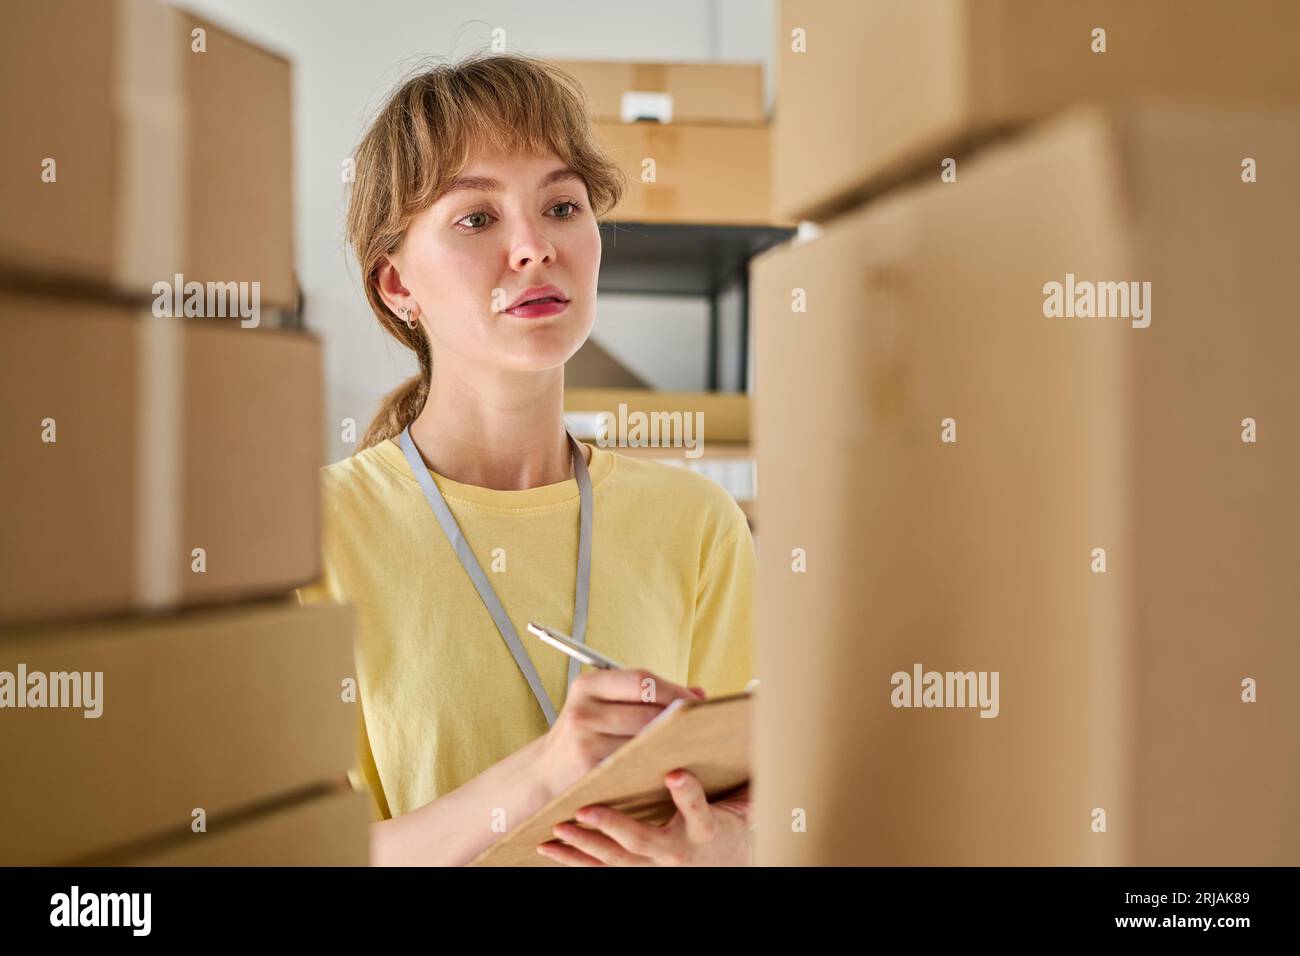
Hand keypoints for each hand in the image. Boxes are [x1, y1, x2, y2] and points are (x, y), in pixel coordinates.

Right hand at [532, 668, 704, 799]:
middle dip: (679, 718)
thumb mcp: (604, 705)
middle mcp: (583, 711)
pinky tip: (671, 763)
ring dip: (673, 742)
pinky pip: (637, 764)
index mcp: (587, 686)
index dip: (675, 690)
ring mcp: (585, 743)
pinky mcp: (592, 771)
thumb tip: (700, 694)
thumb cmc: (585, 735)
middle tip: (704, 725)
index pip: (642, 680)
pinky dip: (658, 762)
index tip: (697, 701)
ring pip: (646, 739)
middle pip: (648, 711)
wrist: (546, 774)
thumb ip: (647, 696)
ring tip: (693, 743)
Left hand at [537, 772, 751, 866]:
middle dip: (617, 825)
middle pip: (648, 840)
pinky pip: (601, 869)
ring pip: (619, 858)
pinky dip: (574, 859)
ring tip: (564, 825)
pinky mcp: (639, 871)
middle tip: (590, 809)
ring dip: (589, 842)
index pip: (700, 811)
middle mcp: (681, 851)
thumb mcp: (742, 800)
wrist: (722, 864)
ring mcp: (658, 866)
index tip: (677, 775)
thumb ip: (738, 768)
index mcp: (707, 829)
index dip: (689, 795)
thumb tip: (736, 727)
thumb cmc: (727, 825)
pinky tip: (550, 847)